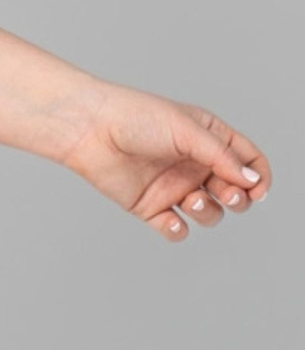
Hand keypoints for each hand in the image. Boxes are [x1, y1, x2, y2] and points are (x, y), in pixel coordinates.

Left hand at [58, 86, 270, 242]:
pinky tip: (171, 222)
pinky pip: (175, 230)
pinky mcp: (150, 207)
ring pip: (208, 214)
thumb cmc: (136, 118)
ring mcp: (173, 187)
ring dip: (207, 212)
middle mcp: (195, 165)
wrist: (90, 130)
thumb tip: (253, 181)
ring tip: (190, 198)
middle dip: (238, 199)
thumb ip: (222, 157)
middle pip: (235, 192)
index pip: (249, 161)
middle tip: (225, 194)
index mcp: (210, 140)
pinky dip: (177, 231)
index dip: (259, 177)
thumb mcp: (187, 130)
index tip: (257, 189)